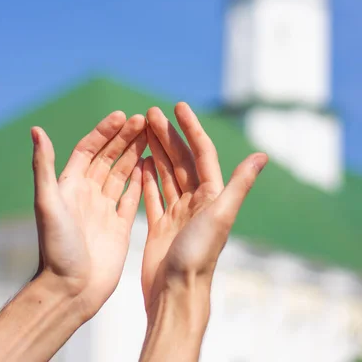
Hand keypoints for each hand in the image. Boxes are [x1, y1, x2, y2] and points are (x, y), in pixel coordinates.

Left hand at [31, 111, 146, 320]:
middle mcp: (88, 194)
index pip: (89, 149)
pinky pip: (132, 197)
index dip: (104, 131)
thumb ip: (44, 166)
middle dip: (125, 137)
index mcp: (71, 185)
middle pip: (109, 157)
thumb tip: (36, 130)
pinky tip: (151, 164)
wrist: (72, 289)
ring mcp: (105, 209)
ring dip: (135, 153)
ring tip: (151, 135)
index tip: (121, 116)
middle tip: (143, 119)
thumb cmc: (57, 247)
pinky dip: (141, 180)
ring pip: (122, 173)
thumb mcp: (48, 202)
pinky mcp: (119, 226)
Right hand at [141, 103, 267, 316]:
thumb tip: (263, 155)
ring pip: (165, 174)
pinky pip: (152, 195)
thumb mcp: (221, 216)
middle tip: (151, 112)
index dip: (191, 129)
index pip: (201, 153)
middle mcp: (195, 202)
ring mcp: (176, 214)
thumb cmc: (199, 256)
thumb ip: (239, 184)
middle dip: (167, 135)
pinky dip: (146, 178)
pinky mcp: (160, 226)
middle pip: (180, 160)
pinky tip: (139, 162)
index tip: (178, 107)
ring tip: (142, 130)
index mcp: (211, 195)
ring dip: (156, 151)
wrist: (176, 295)